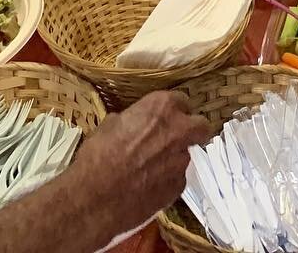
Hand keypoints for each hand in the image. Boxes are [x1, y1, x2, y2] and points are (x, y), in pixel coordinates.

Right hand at [76, 90, 211, 224]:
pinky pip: (177, 179)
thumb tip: (130, 124)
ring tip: (150, 169)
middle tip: (175, 138)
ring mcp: (181, 161)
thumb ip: (130, 120)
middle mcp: (178, 131)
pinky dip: (167, 181)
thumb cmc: (98, 155)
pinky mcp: (178, 187)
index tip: (165, 118)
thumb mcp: (110, 125)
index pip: (182, 100)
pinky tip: (147, 187)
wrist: (96, 196)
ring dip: (174, 158)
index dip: (174, 110)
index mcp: (162, 107)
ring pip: (187, 155)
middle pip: (201, 126)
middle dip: (193, 131)